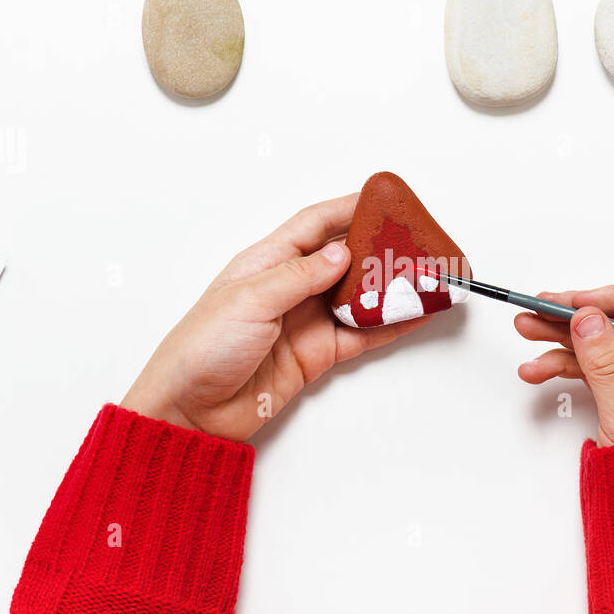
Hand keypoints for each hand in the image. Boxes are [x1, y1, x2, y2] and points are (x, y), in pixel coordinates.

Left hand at [122, 194, 429, 441]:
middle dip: (379, 249)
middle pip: (344, 258)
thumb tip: (342, 252)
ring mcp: (305, 321)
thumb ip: (299, 276)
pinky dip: (388, 325)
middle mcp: (289, 288)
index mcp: (265, 262)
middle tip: (415, 242)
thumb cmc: (201, 350)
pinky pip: (361, 334)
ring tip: (423, 278)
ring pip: (358, 296)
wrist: (190, 412)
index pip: (314, 225)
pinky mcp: (316, 355)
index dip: (348, 209)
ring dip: (389, 288)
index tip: (383, 200)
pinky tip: (411, 315)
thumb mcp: (249, 301)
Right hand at [515, 286, 613, 446]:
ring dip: (562, 338)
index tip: (579, 302)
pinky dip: (563, 366)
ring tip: (527, 331)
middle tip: (541, 309)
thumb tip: (587, 319)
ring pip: (601, 345)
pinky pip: (591, 370)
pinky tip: (537, 368)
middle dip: (579, 317)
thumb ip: (605, 365)